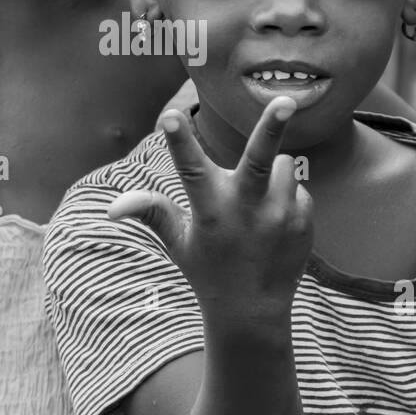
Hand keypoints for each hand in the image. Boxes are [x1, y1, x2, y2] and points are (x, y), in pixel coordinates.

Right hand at [109, 97, 312, 326]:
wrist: (253, 312)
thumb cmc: (207, 270)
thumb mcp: (176, 242)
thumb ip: (151, 212)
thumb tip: (111, 207)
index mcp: (210, 211)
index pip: (190, 169)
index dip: (179, 142)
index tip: (169, 116)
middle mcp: (248, 211)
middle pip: (260, 160)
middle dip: (271, 127)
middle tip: (285, 101)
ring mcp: (281, 217)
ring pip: (283, 164)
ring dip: (272, 173)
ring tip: (257, 204)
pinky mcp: (304, 221)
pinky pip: (298, 187)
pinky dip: (287, 196)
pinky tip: (274, 223)